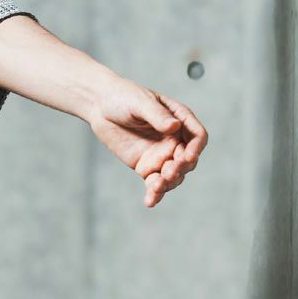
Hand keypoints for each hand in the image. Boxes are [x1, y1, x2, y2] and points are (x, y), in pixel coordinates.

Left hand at [85, 76, 206, 207]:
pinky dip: (154, 193)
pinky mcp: (146, 167)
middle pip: (188, 160)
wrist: (100, 106)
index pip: (197, 136)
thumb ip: (157, 115)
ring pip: (174, 175)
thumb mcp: (140, 102)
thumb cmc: (123, 97)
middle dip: (181, 168)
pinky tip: (150, 201)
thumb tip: (174, 127)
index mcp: (179, 119)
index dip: (196, 148)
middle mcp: (174, 139)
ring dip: (169, 184)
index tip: (187, 157)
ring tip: (156, 188)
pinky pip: (155, 183)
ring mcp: (161, 155)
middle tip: (168, 172)